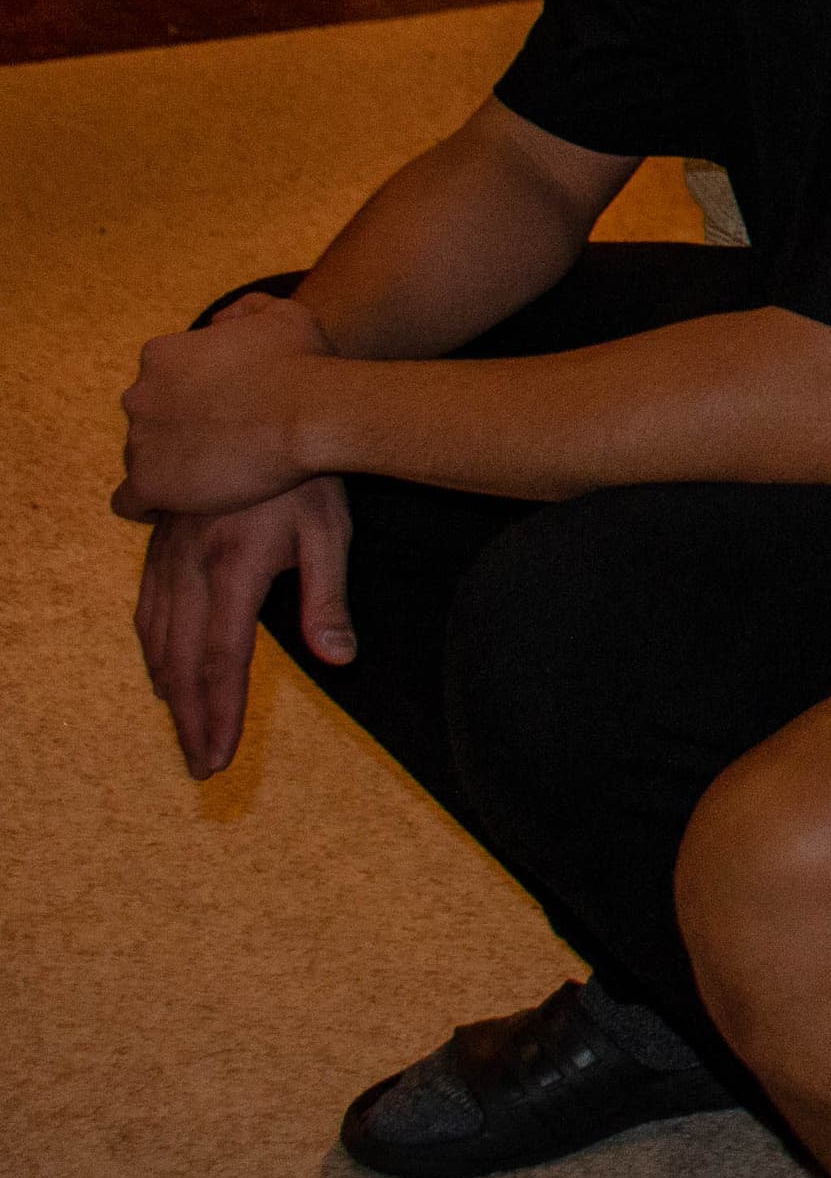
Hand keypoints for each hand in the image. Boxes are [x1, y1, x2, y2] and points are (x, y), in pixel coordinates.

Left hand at [114, 292, 335, 521]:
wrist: (312, 414)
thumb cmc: (304, 364)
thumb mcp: (283, 314)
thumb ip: (245, 310)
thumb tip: (221, 322)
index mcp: (161, 356)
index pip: (160, 381)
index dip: (194, 397)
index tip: (226, 411)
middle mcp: (140, 395)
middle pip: (148, 420)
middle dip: (179, 430)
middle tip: (226, 444)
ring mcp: (141, 441)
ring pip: (143, 459)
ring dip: (172, 466)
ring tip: (215, 478)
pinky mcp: (149, 483)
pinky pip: (130, 501)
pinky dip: (148, 505)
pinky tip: (180, 505)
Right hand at [132, 475, 352, 777]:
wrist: (264, 413)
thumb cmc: (307, 475)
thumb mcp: (329, 532)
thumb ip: (327, 600)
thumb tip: (338, 660)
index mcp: (233, 569)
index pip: (222, 659)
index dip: (218, 712)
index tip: (218, 755)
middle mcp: (191, 566)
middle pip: (182, 661)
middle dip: (190, 718)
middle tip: (200, 764)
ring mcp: (169, 553)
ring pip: (156, 636)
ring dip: (168, 689)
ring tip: (183, 728)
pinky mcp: (161, 541)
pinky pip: (144, 603)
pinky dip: (150, 646)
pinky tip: (158, 668)